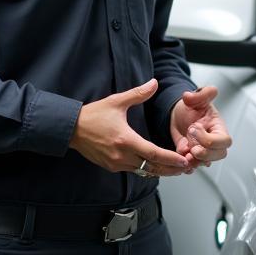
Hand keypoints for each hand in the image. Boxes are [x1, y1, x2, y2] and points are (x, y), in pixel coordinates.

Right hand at [70, 78, 189, 175]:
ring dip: (158, 170)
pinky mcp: (110, 166)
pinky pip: (132, 170)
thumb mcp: (117, 101)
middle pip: (151, 167)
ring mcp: (115, 163)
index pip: (153, 154)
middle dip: (169, 169)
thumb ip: (138, 94)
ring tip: (174, 169)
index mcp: (125, 140)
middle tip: (185, 168)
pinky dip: (145, 169)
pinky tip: (154, 166)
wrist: (71, 129)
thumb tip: (154, 83)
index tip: (183, 161)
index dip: (170, 159)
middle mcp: (121, 155)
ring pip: (142, 171)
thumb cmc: (93, 115)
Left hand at [170, 86, 231, 168]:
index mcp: (218, 127)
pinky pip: (193, 166)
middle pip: (219, 154)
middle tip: (192, 148)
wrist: (179, 115)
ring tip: (185, 155)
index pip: (225, 140)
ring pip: (206, 163)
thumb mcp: (197, 98)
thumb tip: (189, 96)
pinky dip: (186, 166)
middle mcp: (213, 140)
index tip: (195, 129)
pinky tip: (180, 158)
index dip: (212, 140)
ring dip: (195, 162)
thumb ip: (198, 94)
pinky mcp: (191, 156)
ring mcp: (203, 149)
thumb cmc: (192, 107)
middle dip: (205, 154)